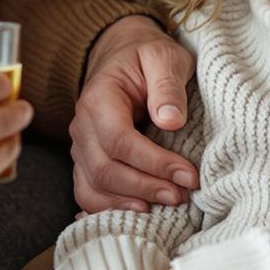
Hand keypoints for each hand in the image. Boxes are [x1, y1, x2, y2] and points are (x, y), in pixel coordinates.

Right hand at [71, 16, 198, 212]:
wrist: (122, 55)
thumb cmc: (145, 56)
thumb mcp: (164, 56)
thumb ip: (167, 85)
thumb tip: (170, 121)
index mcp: (98, 98)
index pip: (119, 140)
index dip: (153, 163)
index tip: (188, 175)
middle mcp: (82, 126)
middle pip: (104, 169)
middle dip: (145, 187)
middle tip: (181, 194)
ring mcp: (81, 146)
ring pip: (93, 187)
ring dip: (128, 202)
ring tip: (165, 205)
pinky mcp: (87, 161)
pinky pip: (88, 193)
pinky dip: (109, 209)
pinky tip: (137, 213)